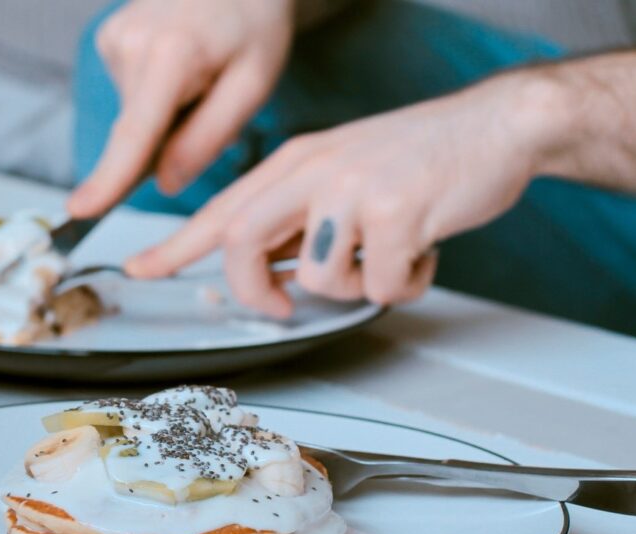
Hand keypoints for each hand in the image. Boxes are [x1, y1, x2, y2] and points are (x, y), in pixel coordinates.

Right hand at [67, 0, 295, 216]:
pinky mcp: (110, 40)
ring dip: (168, 117)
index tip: (79, 210)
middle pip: (137, 131)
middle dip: (168, 143)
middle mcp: (131, 42)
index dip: (109, 178)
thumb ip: (208, 137)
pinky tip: (181, 69)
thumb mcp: (253, 84)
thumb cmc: (253, 27)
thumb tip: (165, 183)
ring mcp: (115, 38)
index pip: (135, 132)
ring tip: (201, 78)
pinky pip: (133, 94)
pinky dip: (157, 97)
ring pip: (136, 115)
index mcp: (172, 54)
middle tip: (209, 105)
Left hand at [125, 73, 561, 316]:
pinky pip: (382, 285)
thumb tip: (275, 270)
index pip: (222, 209)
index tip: (141, 268)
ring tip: (389, 255)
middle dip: (255, 290)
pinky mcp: (397, 211)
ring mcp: (353, 188)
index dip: (175, 245)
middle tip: (278, 306)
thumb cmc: (422, 157)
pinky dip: (404, 284)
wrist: (494, 126)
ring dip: (356, 286)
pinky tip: (422, 251)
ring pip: (319, 278)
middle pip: (240, 242)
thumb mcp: (344, 174)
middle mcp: (315, 169)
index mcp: (297, 161)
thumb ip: (302, 218)